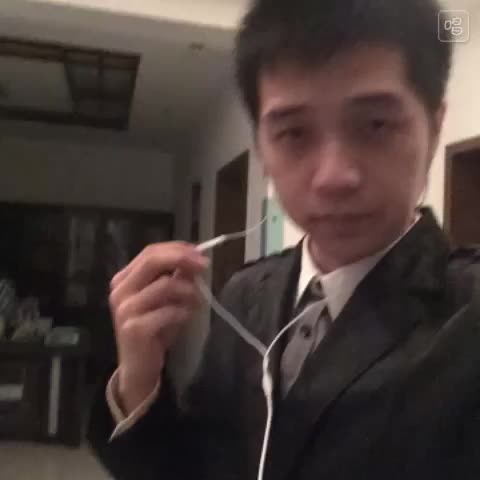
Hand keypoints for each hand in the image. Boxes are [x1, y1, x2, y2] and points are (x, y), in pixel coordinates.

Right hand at [109, 242, 208, 413]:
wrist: (138, 367)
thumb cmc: (154, 329)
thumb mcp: (165, 299)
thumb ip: (175, 278)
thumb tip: (195, 260)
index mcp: (124, 279)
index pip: (150, 252)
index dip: (177, 249)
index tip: (200, 252)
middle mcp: (120, 290)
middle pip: (152, 261)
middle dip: (182, 259)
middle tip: (204, 265)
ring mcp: (126, 309)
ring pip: (165, 285)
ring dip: (188, 291)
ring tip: (195, 302)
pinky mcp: (135, 328)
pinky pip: (169, 311)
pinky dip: (183, 312)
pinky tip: (185, 318)